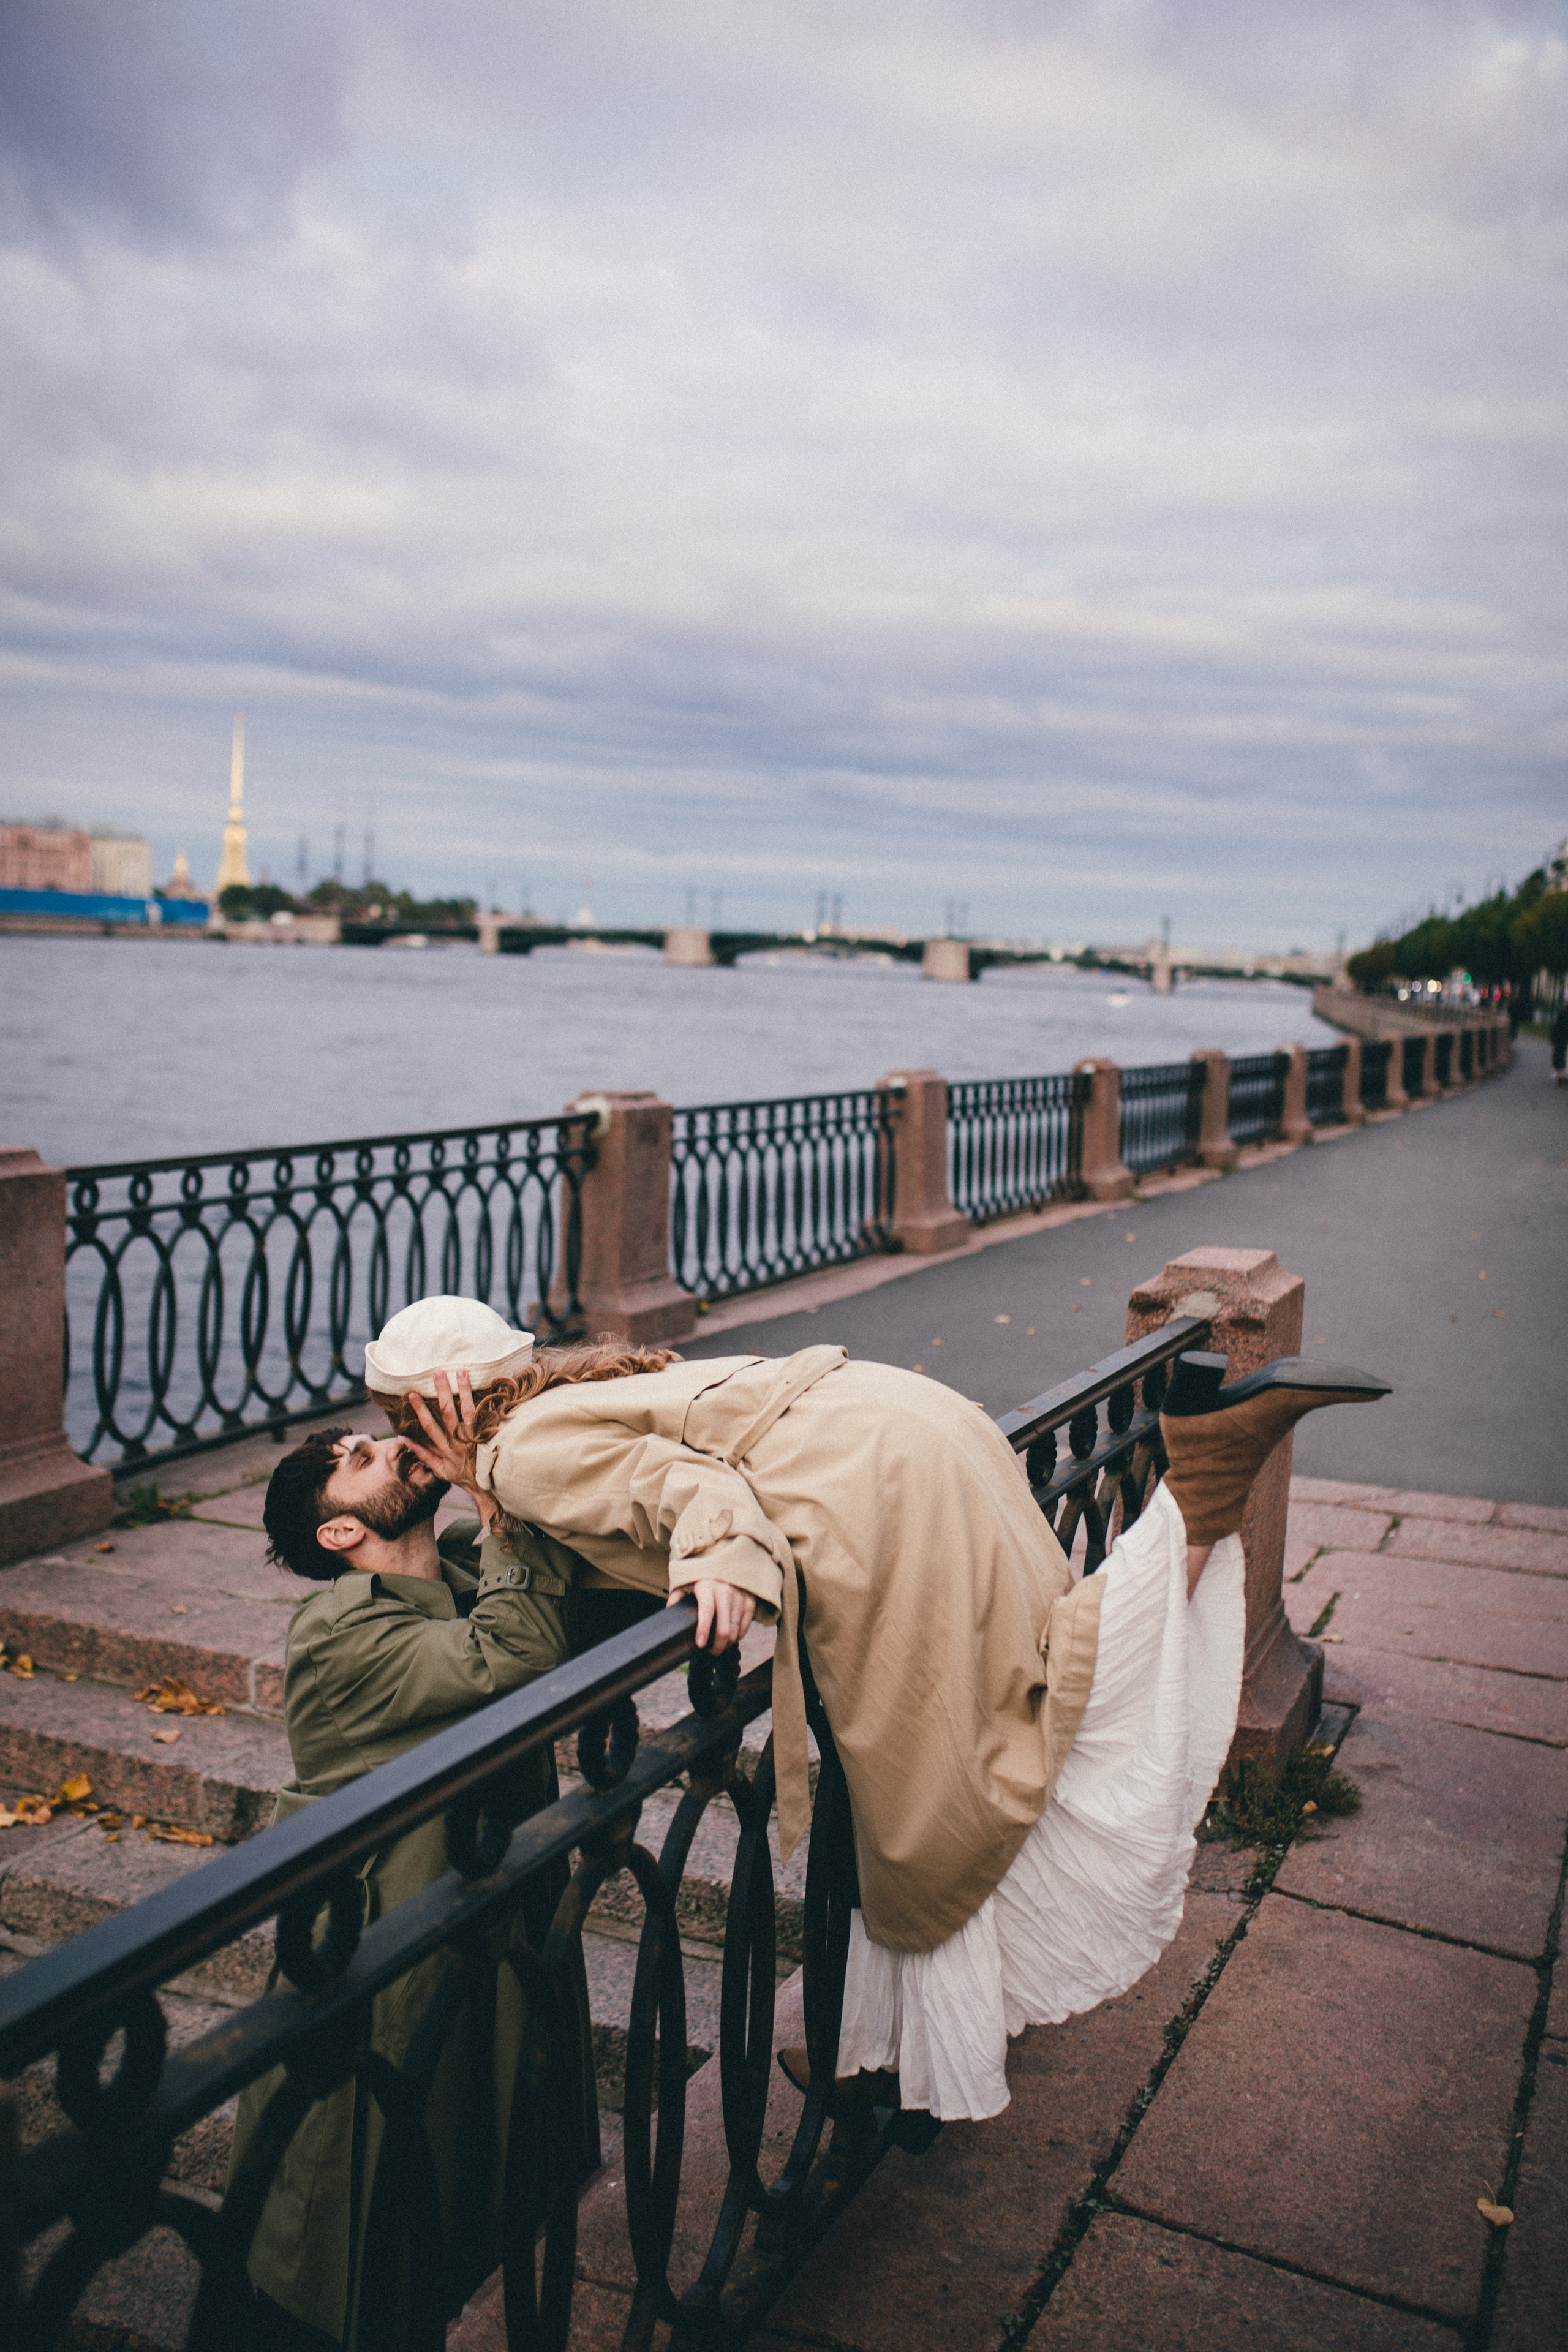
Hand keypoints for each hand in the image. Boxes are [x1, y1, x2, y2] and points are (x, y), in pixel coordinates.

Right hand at [405, 1371, 491, 1524]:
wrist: (488, 1488)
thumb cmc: (462, 1476)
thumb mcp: (440, 1470)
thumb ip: (423, 1453)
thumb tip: (404, 1438)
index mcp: (445, 1449)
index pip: (430, 1427)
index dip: (420, 1411)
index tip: (412, 1394)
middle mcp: (459, 1442)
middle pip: (448, 1414)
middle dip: (442, 1392)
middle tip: (438, 1372)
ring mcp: (474, 1438)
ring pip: (468, 1412)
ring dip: (464, 1390)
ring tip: (462, 1371)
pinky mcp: (488, 1436)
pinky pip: (488, 1417)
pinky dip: (490, 1402)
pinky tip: (493, 1386)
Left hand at [667, 1579, 755, 1653]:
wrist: (727, 1559)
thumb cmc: (703, 1574)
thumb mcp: (687, 1580)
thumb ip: (677, 1595)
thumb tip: (670, 1609)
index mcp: (707, 1585)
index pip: (707, 1610)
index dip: (704, 1629)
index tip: (700, 1644)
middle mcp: (726, 1591)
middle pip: (724, 1627)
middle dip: (717, 1647)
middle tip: (710, 1652)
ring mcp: (740, 1597)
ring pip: (735, 1631)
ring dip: (727, 1644)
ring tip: (719, 1645)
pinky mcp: (750, 1601)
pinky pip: (745, 1627)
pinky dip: (737, 1636)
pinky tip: (730, 1636)